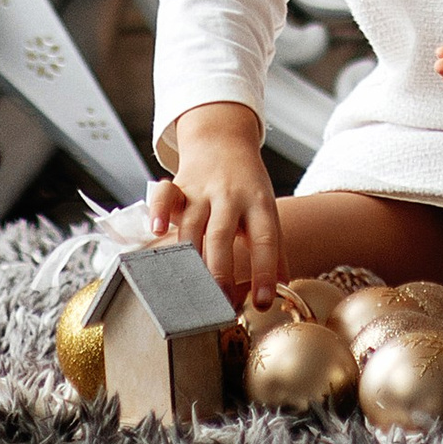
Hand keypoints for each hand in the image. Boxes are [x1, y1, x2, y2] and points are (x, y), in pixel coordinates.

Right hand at [149, 105, 281, 302]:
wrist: (223, 138)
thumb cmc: (247, 185)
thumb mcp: (267, 209)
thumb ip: (274, 250)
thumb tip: (284, 291)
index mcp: (258, 203)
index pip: (265, 238)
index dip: (264, 271)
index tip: (262, 302)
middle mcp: (231, 196)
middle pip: (223, 235)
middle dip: (219, 272)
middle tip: (218, 305)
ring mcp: (202, 190)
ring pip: (192, 224)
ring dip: (189, 256)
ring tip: (187, 288)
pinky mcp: (178, 185)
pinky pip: (165, 195)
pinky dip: (159, 212)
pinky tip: (157, 230)